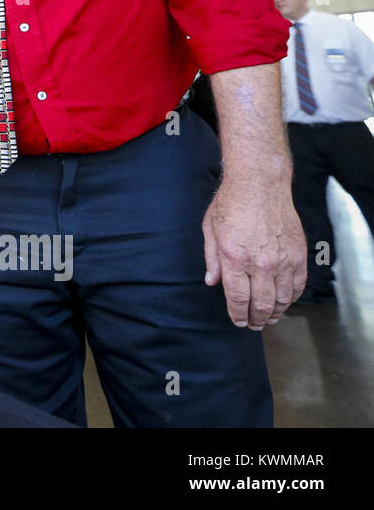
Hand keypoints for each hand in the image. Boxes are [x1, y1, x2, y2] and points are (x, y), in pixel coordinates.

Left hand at [202, 173, 306, 329]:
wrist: (260, 184)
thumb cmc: (231, 203)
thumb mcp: (210, 230)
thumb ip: (211, 259)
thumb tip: (212, 282)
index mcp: (234, 258)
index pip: (237, 299)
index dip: (238, 315)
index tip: (238, 322)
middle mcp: (260, 263)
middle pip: (261, 304)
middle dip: (257, 319)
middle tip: (254, 325)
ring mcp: (282, 260)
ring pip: (282, 298)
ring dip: (275, 312)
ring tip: (269, 317)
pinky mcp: (298, 254)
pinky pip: (298, 284)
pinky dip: (292, 297)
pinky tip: (284, 300)